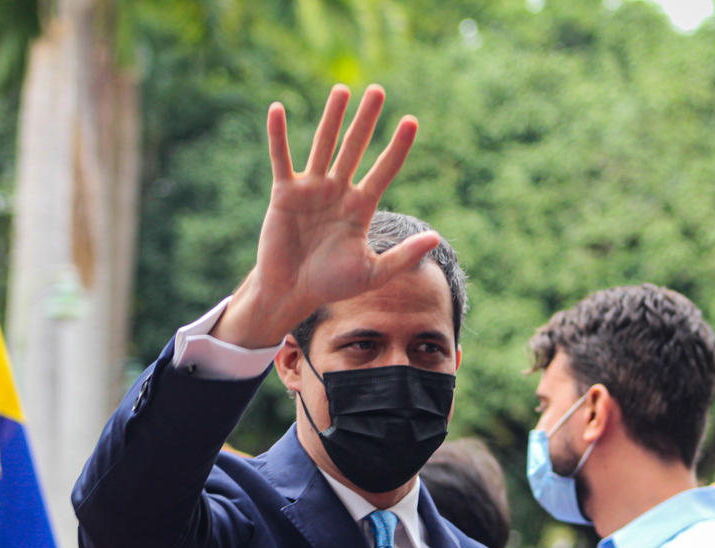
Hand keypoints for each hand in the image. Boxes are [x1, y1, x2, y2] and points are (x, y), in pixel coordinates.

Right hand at [212, 84, 440, 348]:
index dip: (397, 147)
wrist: (292, 292)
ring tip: (342, 89)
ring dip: (332, 118)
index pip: (384, 170)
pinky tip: (278, 109)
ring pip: (323, 146)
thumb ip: (404, 257)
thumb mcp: (373, 273)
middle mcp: (338, 192)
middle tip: (378, 91)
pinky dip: (278, 135)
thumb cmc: (332, 285)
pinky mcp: (284, 193)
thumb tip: (436, 238)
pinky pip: (281, 159)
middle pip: (354, 148)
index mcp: (360, 207)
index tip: (411, 122)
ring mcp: (311, 189)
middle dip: (366, 120)